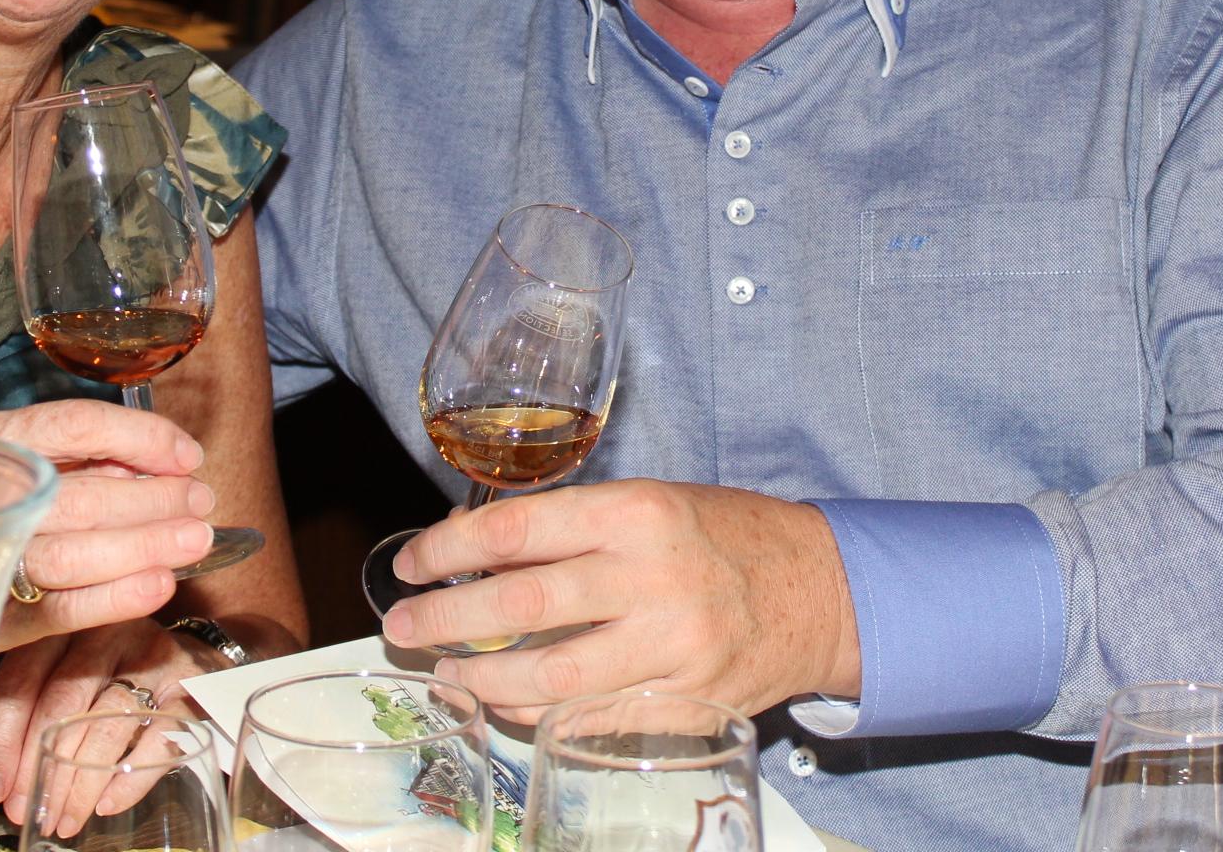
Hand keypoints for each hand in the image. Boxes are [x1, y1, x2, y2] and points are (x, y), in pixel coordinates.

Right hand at [0, 401, 216, 646]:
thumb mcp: (30, 462)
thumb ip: (87, 459)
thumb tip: (164, 467)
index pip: (70, 427)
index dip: (139, 438)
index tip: (187, 456)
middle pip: (76, 495)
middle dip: (152, 499)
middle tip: (201, 503)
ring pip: (69, 554)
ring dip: (144, 546)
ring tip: (195, 541)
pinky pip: (55, 610)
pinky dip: (113, 598)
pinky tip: (157, 586)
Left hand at [0, 619, 223, 825]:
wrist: (193, 656)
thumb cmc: (115, 671)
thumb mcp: (68, 669)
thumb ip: (29, 703)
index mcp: (64, 625)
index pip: (21, 680)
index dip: (1, 739)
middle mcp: (106, 632)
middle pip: (62, 702)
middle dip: (40, 766)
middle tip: (28, 812)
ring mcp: (152, 655)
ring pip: (107, 723)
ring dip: (81, 781)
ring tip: (65, 820)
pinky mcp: (190, 684)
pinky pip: (159, 736)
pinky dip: (131, 776)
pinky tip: (108, 803)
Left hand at [380, 479, 861, 719]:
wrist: (820, 590)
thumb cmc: (721, 536)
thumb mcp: (648, 501)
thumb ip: (569, 522)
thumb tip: (469, 541)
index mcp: (635, 512)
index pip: (515, 529)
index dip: (446, 549)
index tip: (410, 562)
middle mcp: (651, 577)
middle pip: (519, 604)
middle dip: (444, 620)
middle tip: (402, 628)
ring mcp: (672, 648)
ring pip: (549, 677)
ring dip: (482, 679)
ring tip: (449, 674)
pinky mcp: (688, 704)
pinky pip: (592, 719)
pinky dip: (538, 715)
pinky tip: (508, 704)